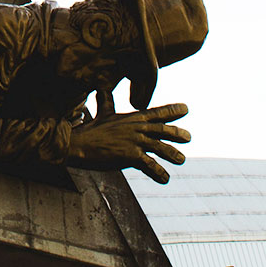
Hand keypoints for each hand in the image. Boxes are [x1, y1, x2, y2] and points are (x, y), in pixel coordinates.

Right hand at [66, 103, 190, 181]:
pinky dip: (159, 173)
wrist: (77, 145)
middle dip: (176, 133)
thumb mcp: (102, 113)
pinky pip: (150, 165)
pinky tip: (165, 179)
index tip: (185, 109)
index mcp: (132, 118)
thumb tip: (101, 87)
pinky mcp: (130, 156)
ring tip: (181, 160)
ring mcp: (134, 141)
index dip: (172, 110)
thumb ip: (107, 102)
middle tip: (188, 137)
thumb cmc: (90, 131)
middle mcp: (136, 128)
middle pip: (162, 130)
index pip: (156, 112)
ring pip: (160, 147)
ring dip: (172, 154)